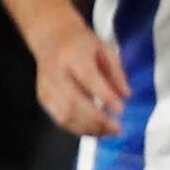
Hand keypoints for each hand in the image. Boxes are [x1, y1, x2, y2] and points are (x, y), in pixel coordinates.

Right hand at [27, 18, 128, 138]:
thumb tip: (126, 95)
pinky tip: (92, 130)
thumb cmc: (80, 43)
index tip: (120, 109)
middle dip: (97, 119)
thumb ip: (116, 71)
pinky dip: (77, 128)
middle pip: (74, 101)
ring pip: (65, 114)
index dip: (104, 96)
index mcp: (73, 55)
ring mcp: (47, 86)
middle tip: (116, 128)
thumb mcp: (104, 49)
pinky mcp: (43, 97)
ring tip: (107, 132)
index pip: (88, 78)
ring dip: (88, 128)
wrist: (51, 37)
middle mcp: (56, 71)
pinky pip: (59, 119)